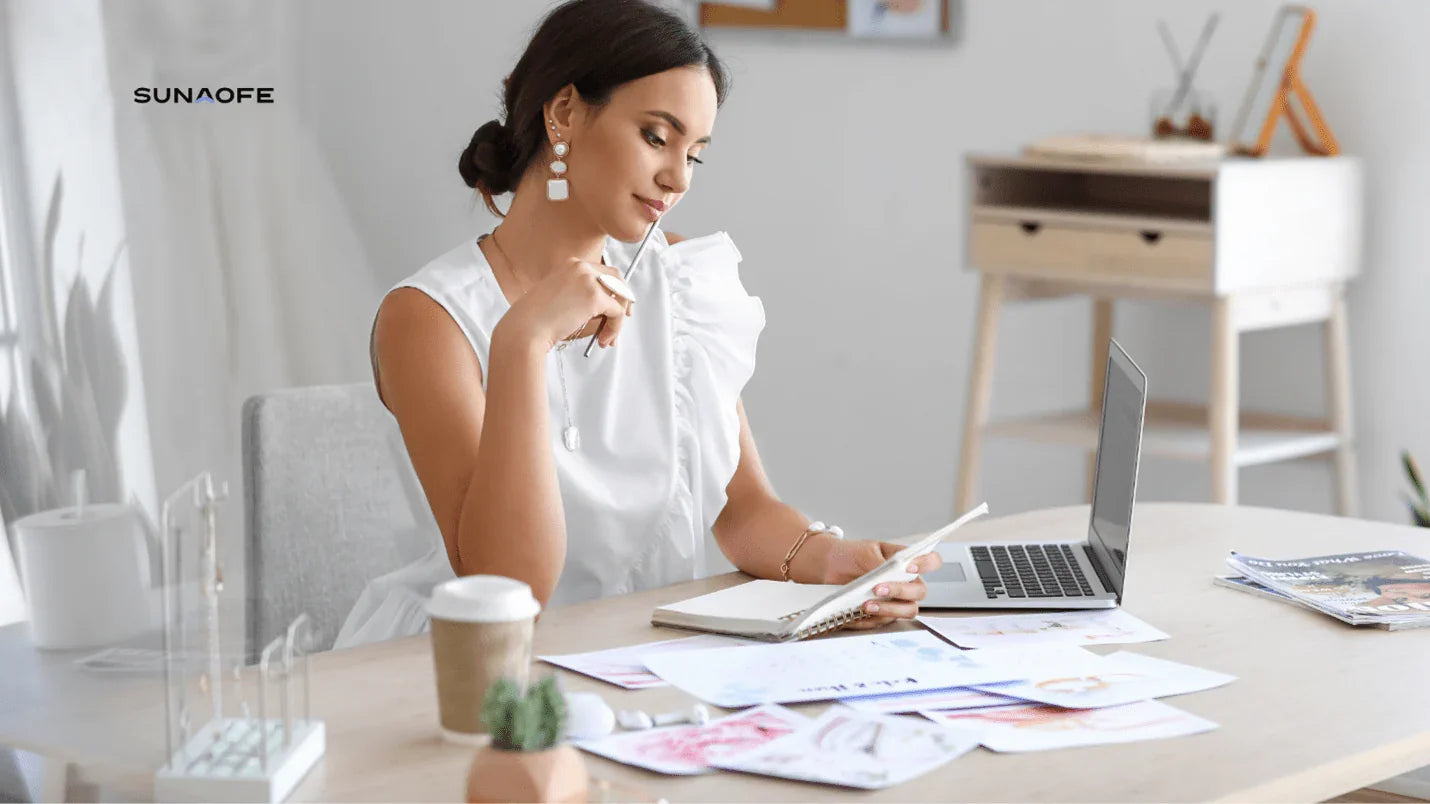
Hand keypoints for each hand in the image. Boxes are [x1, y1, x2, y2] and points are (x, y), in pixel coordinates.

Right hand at [503, 258, 632, 350]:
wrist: (525, 329)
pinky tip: (604, 339)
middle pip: (617, 278)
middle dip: (624, 299)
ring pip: (620, 296)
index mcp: (571, 264)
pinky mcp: (594, 297)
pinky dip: (615, 328)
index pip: (603, 271)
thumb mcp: (560, 297)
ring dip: (618, 319)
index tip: (617, 304)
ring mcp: (588, 280)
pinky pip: (617, 313)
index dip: (614, 288)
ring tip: (607, 336)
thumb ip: (580, 295)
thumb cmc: (536, 319)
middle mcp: (580, 267)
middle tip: (623, 317)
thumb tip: (606, 306)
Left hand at [818, 539, 942, 629]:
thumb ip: (879, 562)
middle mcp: (906, 582)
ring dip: (888, 609)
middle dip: (899, 591)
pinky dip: (868, 619)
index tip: (909, 566)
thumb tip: (887, 574)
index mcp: (906, 561)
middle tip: (878, 588)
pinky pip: (883, 622)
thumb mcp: (865, 552)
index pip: (931, 561)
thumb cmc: (851, 555)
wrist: (829, 566)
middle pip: (919, 592)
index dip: (926, 564)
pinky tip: (855, 613)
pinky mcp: (883, 614)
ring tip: (866, 605)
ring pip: (907, 611)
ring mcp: (896, 600)